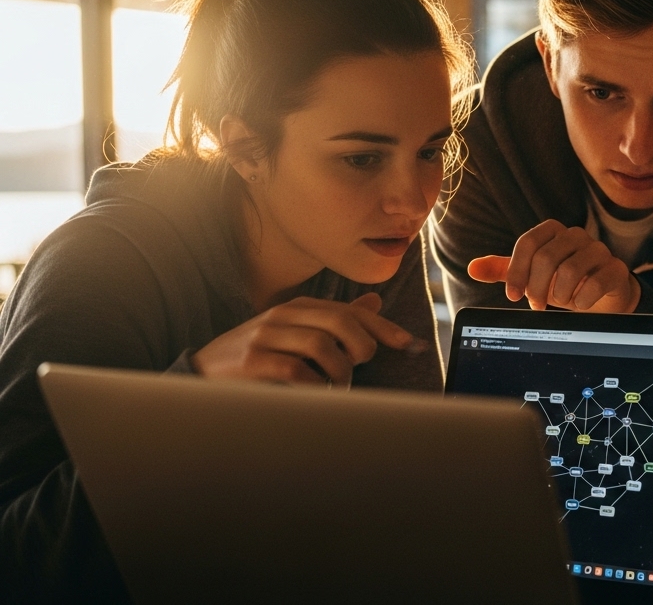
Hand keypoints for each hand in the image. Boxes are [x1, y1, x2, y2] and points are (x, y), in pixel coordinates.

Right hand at [190, 293, 426, 386]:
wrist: (201, 376)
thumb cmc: (257, 358)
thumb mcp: (296, 333)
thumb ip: (334, 319)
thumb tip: (375, 301)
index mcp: (299, 308)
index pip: (351, 311)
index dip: (384, 327)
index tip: (409, 344)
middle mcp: (283, 316)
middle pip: (341, 322)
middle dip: (362, 347)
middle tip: (359, 368)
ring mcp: (265, 336)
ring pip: (323, 346)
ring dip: (340, 372)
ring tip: (337, 388)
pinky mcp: (251, 361)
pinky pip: (297, 371)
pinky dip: (315, 386)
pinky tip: (317, 395)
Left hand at [468, 219, 640, 312]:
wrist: (601, 294)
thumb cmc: (562, 281)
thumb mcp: (530, 276)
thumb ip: (503, 271)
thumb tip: (472, 268)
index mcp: (553, 232)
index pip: (528, 243)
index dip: (516, 271)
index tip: (511, 296)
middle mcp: (576, 235)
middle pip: (547, 257)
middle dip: (536, 287)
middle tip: (536, 305)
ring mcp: (599, 250)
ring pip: (571, 270)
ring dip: (559, 294)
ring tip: (561, 302)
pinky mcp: (616, 269)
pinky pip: (596, 283)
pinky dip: (582, 300)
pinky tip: (580, 304)